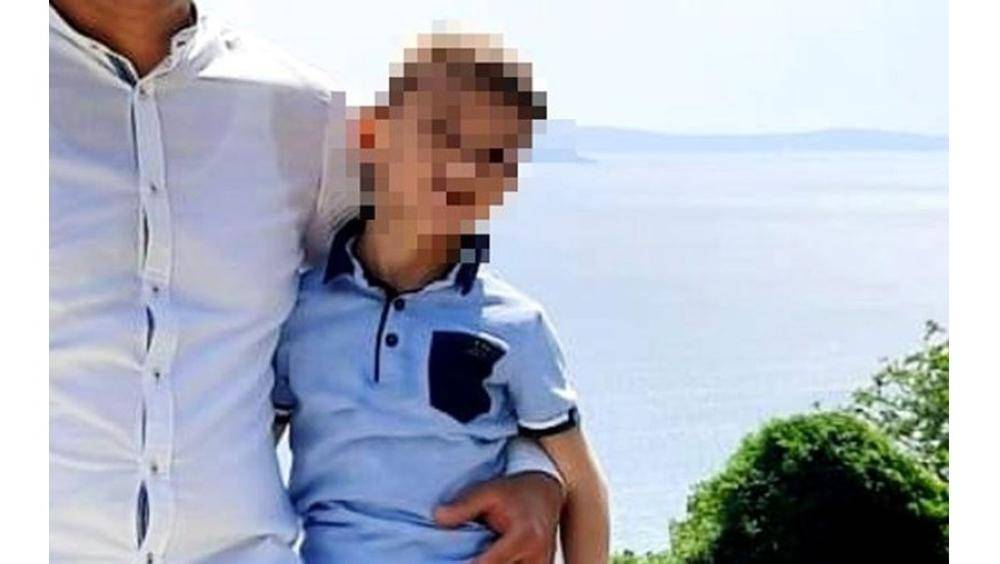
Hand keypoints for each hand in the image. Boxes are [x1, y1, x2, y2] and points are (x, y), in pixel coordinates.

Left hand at [434, 471, 563, 563]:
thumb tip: (436, 518)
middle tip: (464, 554)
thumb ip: (463, 506)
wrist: (546, 492)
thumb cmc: (514, 491)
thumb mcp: (488, 491)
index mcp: (524, 537)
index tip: (455, 561)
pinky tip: (490, 556)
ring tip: (481, 551)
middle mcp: (537, 557)